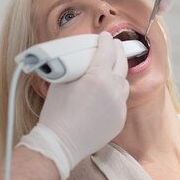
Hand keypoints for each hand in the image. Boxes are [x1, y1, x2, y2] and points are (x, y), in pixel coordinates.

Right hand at [18, 32, 128, 179]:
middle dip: (117, 51)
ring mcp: (119, 106)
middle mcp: (113, 90)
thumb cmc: (56, 113)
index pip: (107, 50)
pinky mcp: (119, 120)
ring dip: (118, 73)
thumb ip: (76, 66)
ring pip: (124, 83)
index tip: (105, 36)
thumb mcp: (61, 81)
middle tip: (113, 45)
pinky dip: (115, 94)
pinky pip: (121, 101)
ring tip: (109, 70)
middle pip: (122, 63)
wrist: (60, 143)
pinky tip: (105, 94)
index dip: (106, 40)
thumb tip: (81, 57)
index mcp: (98, 77)